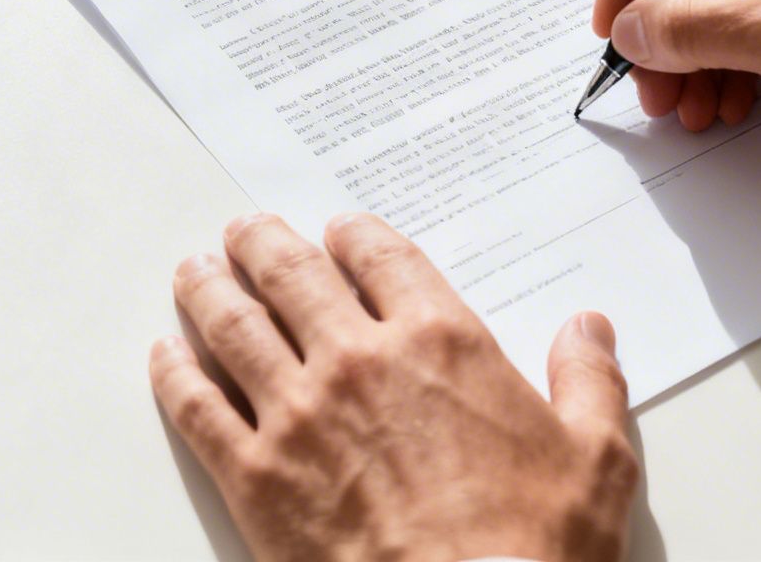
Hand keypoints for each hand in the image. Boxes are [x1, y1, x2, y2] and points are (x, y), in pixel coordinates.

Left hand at [152, 213, 638, 561]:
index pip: (382, 257)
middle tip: (246, 231)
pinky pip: (198, 407)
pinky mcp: (255, 477)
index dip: (355, 236)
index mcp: (441, 342)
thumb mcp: (595, 459)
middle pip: (293, 275)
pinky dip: (174, 374)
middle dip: (263, 244)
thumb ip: (589, 381)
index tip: (340, 231)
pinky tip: (165, 355)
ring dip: (208, 289)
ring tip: (194, 270)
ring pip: (234, 326)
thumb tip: (589, 330)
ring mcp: (299, 416)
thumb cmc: (535, 550)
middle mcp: (360, 361)